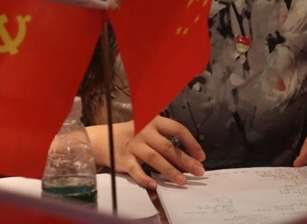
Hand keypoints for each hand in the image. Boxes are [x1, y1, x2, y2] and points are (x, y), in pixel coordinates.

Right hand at [88, 118, 204, 189]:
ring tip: (182, 181)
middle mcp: (144, 132)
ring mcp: (134, 145)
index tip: (201, 156)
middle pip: (168, 147)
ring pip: (155, 159)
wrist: (104, 139)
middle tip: (198, 171)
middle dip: (185, 161)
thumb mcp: (148, 127)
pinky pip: (136, 171)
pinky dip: (145, 179)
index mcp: (153, 121)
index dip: (191, 143)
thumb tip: (190, 155)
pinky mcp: (124, 159)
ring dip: (170, 171)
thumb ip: (166, 136)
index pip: (177, 129)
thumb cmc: (132, 134)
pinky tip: (154, 185)